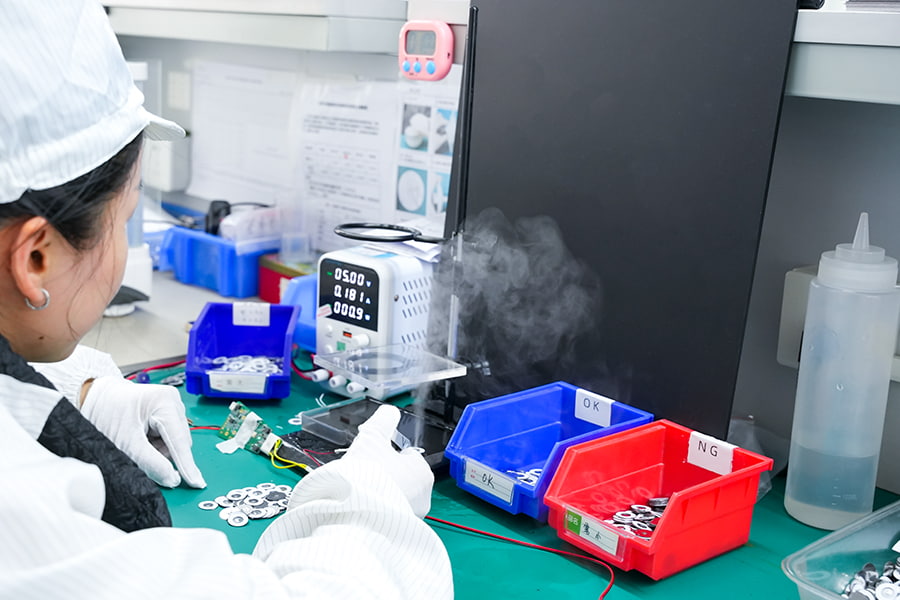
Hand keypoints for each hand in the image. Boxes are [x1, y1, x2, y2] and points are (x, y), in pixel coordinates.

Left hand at [81, 376, 205, 488]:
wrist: (95, 399)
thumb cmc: (106, 413)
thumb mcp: (125, 442)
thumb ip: (150, 463)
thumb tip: (172, 479)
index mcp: (165, 401)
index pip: (179, 440)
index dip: (187, 464)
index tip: (196, 483)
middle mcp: (173, 402)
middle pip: (179, 442)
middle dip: (162, 454)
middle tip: (138, 454)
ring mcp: (171, 407)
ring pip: (174, 443)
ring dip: (157, 450)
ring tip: (136, 442)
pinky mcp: (166, 414)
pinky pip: (168, 438)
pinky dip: (155, 445)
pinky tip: (141, 439)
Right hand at [343, 404, 433, 517]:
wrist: (355, 515)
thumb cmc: (369, 476)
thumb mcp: (373, 438)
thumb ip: (383, 421)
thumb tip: (388, 412)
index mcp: (423, 471)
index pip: (407, 457)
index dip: (387, 454)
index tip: (372, 457)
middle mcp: (423, 497)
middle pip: (401, 478)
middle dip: (384, 475)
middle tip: (364, 474)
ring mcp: (411, 517)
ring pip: (394, 498)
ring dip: (379, 493)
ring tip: (360, 491)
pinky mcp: (398, 533)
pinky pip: (386, 516)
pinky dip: (375, 511)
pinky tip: (361, 507)